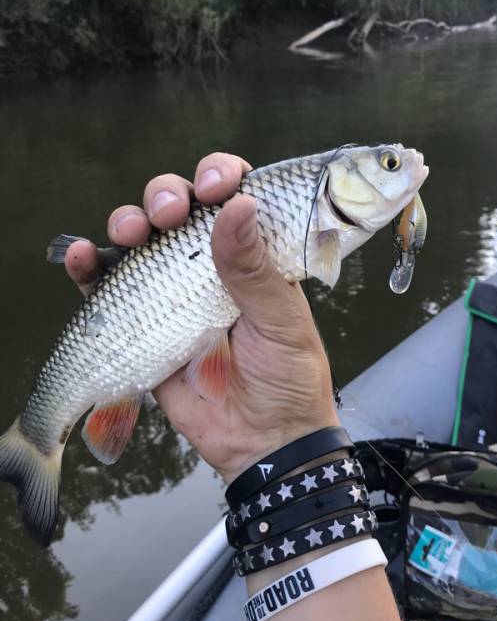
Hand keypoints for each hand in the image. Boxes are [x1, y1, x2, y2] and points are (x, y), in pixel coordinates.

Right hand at [65, 153, 338, 482]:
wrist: (264, 444)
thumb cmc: (289, 379)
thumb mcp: (283, 322)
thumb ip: (256, 270)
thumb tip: (236, 206)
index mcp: (254, 255)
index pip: (233, 196)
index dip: (219, 176)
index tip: (214, 183)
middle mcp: (211, 265)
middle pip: (179, 209)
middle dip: (166, 196)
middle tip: (169, 213)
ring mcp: (173, 293)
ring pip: (141, 241)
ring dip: (127, 223)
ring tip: (128, 233)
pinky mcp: (144, 324)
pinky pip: (110, 290)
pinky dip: (91, 269)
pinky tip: (83, 256)